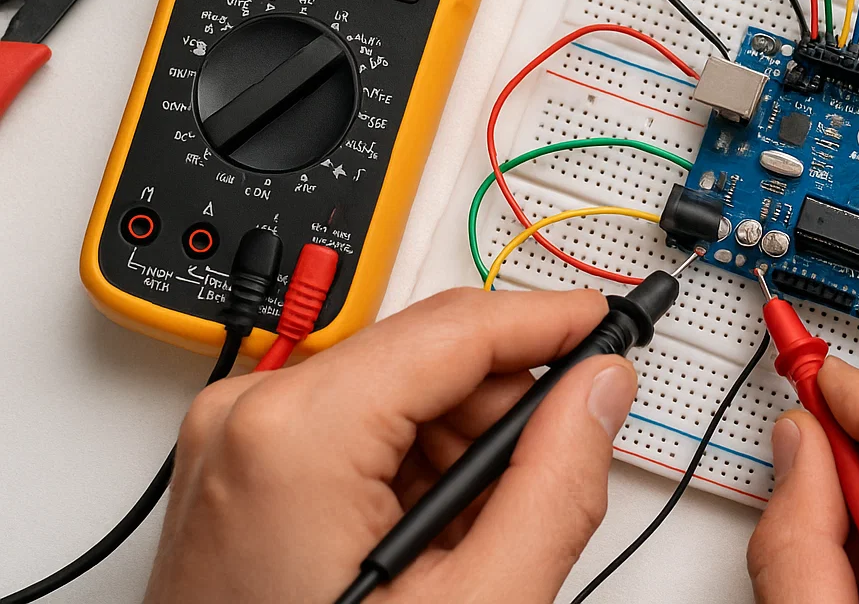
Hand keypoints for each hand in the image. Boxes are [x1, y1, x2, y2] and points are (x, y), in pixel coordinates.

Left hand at [145, 288, 636, 603]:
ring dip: (459, 451)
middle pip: (429, 354)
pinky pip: (359, 427)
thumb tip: (597, 391)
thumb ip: (553, 486)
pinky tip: (426, 545)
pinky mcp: (240, 469)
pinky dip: (413, 471)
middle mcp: (249, 416)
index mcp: (295, 436)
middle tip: (541, 487)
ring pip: (401, 390)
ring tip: (467, 547)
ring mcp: (236, 442)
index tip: (610, 330)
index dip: (553, 323)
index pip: (458, 329)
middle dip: (503, 414)